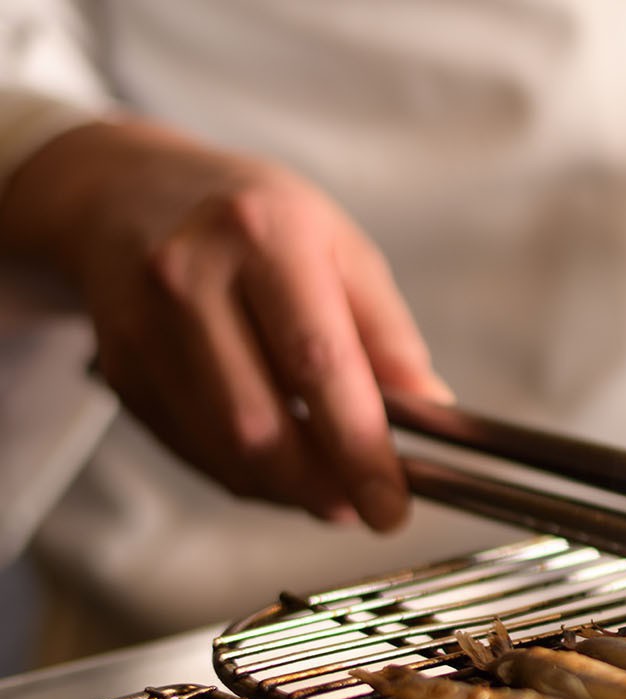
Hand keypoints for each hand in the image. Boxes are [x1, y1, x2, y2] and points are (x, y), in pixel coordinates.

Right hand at [0, 118, 451, 529]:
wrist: (130, 192)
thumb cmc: (257, 221)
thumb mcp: (342, 249)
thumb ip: (388, 334)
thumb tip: (433, 411)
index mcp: (265, 237)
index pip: (318, 362)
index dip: (359, 446)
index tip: (391, 501)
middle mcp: (190, 279)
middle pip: (258, 423)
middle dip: (322, 484)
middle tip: (366, 506)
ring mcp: (141, 327)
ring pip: (221, 448)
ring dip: (286, 488)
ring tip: (331, 490)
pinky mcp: (119, 367)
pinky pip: (190, 448)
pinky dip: (244, 474)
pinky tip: (279, 466)